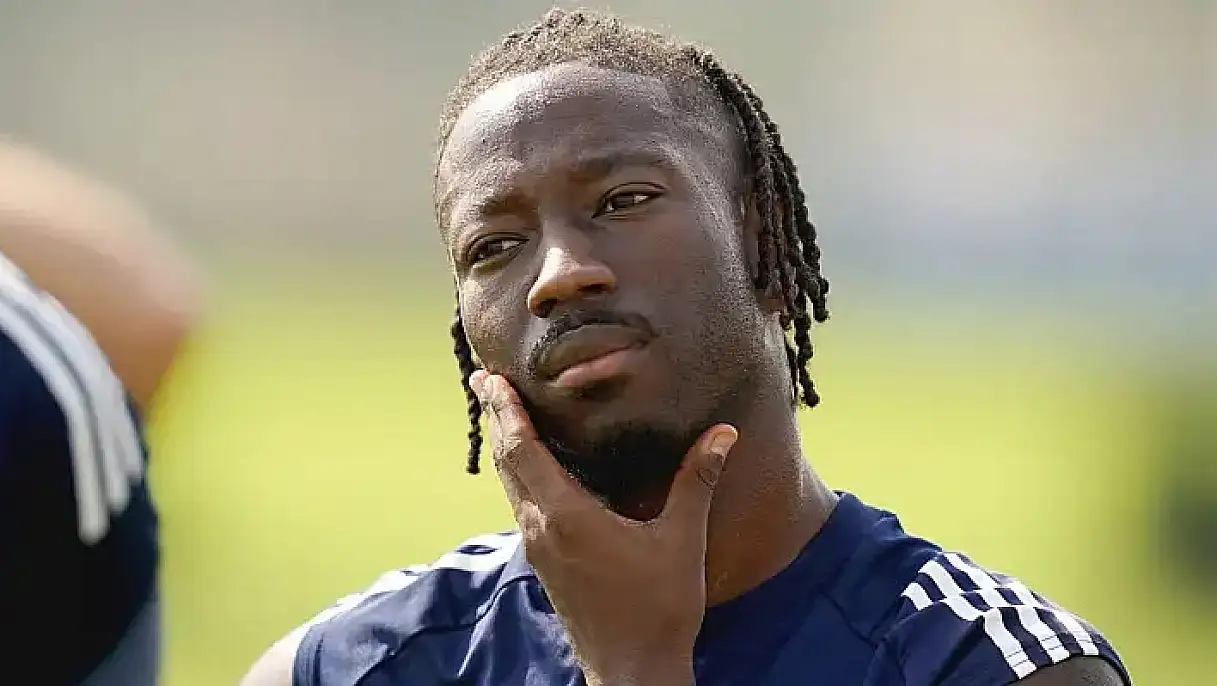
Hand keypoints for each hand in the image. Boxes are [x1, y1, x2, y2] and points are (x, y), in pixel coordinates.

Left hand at [471, 371, 737, 685]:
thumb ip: (697, 481)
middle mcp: (541, 528)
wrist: (632, 671)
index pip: (522, 449)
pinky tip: (534, 469)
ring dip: (506, 447)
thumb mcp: (682, 540)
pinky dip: (520, 475)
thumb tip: (723, 433)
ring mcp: (538, 548)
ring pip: (511, 485)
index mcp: (566, 515)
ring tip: (504, 416)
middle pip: (507, 462)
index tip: (491, 377)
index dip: (506, 410)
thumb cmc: (658, 609)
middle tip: (486, 381)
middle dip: (497, 419)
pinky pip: (522, 506)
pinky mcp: (545, 564)